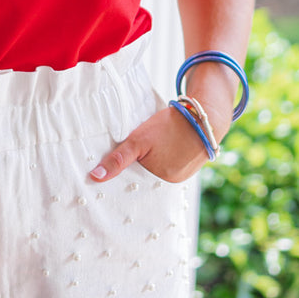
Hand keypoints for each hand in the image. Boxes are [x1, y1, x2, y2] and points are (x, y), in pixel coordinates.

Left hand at [88, 103, 216, 185]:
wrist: (204, 116)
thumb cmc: (170, 126)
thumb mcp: (138, 140)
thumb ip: (117, 159)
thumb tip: (95, 177)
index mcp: (160, 179)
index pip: (134, 181)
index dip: (123, 173)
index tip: (111, 168)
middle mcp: (172, 182)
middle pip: (145, 176)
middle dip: (136, 167)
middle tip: (135, 150)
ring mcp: (182, 175)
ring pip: (156, 170)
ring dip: (150, 162)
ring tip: (151, 147)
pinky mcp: (188, 166)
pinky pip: (168, 165)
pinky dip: (162, 158)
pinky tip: (162, 147)